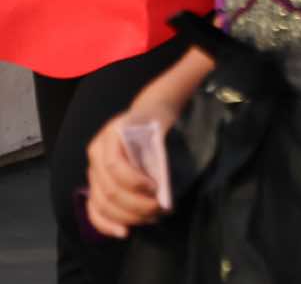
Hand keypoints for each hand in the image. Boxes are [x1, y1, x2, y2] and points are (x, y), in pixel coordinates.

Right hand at [84, 108, 174, 237]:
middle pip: (110, 190)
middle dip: (136, 205)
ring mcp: (93, 171)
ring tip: (151, 218)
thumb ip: (154, 152)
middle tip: (160, 209)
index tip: (156, 188)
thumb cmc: (155, 123)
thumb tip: (158, 185)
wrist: (147, 115)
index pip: (115, 167)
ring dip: (128, 216)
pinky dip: (106, 224)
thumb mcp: (157, 128)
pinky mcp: (95, 185)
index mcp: (110, 137)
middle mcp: (96, 155)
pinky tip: (123, 232)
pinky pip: (94, 209)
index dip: (134, 182)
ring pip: (103, 203)